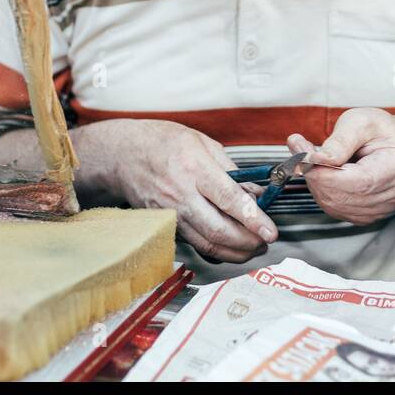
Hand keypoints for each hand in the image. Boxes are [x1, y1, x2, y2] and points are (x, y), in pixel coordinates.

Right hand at [112, 119, 278, 263]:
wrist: (124, 154)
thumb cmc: (163, 142)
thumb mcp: (203, 143)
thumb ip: (232, 170)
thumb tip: (256, 194)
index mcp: (194, 167)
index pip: (229, 199)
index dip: (253, 218)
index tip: (271, 231)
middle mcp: (181, 193)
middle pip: (219, 229)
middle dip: (248, 242)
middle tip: (265, 242)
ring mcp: (170, 213)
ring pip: (207, 243)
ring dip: (234, 252)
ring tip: (252, 249)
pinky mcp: (165, 225)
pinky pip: (194, 243)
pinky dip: (216, 250)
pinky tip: (230, 247)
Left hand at [288, 108, 394, 225]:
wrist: (388, 141)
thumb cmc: (377, 129)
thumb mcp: (359, 122)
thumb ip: (339, 141)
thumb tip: (317, 159)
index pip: (360, 181)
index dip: (327, 175)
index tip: (303, 160)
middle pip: (346, 196)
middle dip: (316, 177)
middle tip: (300, 153)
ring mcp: (385, 206)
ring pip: (338, 206)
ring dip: (317, 185)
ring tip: (311, 161)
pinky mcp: (370, 213)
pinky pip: (338, 211)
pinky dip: (323, 194)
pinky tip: (323, 175)